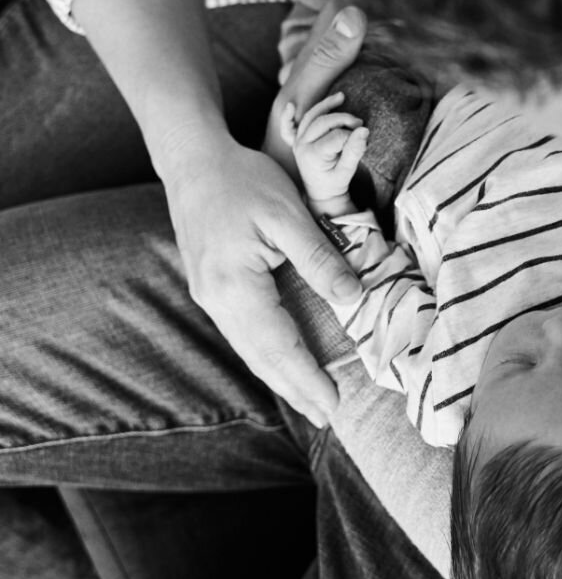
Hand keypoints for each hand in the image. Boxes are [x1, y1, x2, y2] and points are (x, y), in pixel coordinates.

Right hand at [163, 5, 367, 423]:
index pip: (278, 345)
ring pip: (248, 348)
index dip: (307, 377)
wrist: (193, 160)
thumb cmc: (242, 179)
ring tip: (308, 400)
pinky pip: (241, 332)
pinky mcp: (210, 286)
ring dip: (279, 376)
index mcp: (234, 287)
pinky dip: (264, 353)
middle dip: (294, 389)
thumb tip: (352, 296)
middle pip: (260, 357)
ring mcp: (208, 295)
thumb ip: (318, 258)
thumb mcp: (287, 214)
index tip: (333, 404)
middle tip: (326, 418)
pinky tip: (279, 362)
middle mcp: (216, 300)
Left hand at [286, 92, 368, 214]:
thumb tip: (364, 130)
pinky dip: (288, 116)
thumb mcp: (348, 171)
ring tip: (341, 97)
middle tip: (360, 123)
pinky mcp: (295, 141)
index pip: (336, 136)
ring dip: (325, 105)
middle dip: (343, 118)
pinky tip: (291, 105)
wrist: (322, 194)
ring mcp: (297, 143)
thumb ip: (355, 151)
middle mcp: (301, 147)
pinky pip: (288, 127)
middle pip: (322, 122)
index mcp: (314, 156)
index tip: (363, 138)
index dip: (352, 135)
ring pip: (310, 117)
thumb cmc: (336, 183)